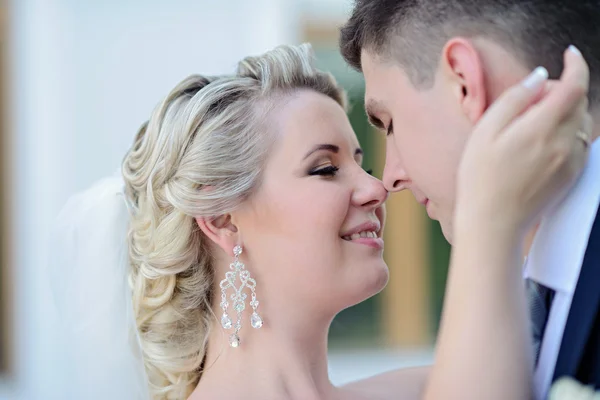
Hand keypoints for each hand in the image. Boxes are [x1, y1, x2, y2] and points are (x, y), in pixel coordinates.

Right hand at [455, 45, 592, 238]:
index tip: (568, 55)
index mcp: (541, 128)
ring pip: (580, 122)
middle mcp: (563, 143)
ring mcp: (569, 161)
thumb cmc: (480, 178)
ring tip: (532, 123)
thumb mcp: (485, 132)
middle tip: (532, 98)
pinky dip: (567, 132)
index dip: (576, 65)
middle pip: (579, 102)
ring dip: (565, 112)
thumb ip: (514, 99)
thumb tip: (538, 78)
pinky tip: (541, 142)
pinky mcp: (570, 176)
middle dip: (562, 90)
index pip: (574, 86)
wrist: (492, 222)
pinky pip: (578, 143)